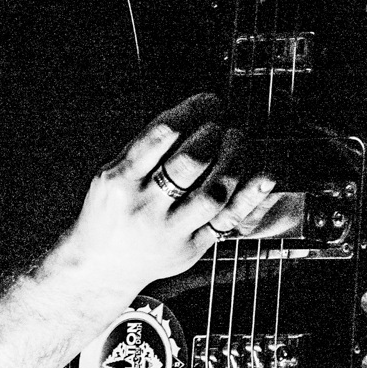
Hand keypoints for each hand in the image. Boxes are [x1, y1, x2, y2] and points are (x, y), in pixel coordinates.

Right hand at [66, 93, 278, 298]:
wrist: (102, 266)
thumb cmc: (111, 208)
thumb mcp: (112, 170)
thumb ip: (148, 145)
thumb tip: (197, 111)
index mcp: (119, 178)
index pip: (162, 134)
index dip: (194, 111)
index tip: (210, 102)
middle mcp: (144, 206)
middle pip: (191, 161)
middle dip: (215, 133)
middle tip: (221, 126)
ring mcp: (169, 231)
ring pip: (214, 192)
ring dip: (234, 158)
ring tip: (236, 141)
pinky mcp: (190, 249)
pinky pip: (226, 220)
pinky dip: (250, 195)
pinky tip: (264, 174)